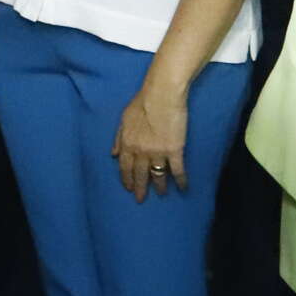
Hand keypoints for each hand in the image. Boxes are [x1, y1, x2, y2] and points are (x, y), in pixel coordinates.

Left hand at [112, 83, 188, 200]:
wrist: (161, 96)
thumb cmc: (142, 102)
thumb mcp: (123, 119)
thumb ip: (118, 137)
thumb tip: (112, 154)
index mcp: (127, 143)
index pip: (124, 167)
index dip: (126, 179)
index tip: (128, 188)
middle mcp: (140, 151)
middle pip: (140, 174)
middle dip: (140, 188)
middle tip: (141, 199)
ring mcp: (158, 153)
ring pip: (157, 175)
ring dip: (159, 186)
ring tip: (161, 194)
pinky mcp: (174, 151)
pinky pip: (177, 171)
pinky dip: (181, 181)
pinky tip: (183, 188)